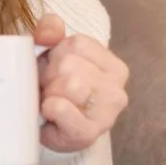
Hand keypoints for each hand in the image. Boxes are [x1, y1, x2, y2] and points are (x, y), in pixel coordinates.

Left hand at [33, 14, 128, 154]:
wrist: (54, 133)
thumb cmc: (56, 90)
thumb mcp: (54, 54)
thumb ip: (50, 31)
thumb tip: (48, 30)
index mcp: (113, 66)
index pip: (77, 43)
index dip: (56, 54)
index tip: (57, 71)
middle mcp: (117, 88)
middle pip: (70, 64)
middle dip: (50, 76)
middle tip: (51, 90)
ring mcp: (106, 113)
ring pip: (68, 84)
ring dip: (49, 93)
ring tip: (51, 101)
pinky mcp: (88, 133)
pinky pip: (61, 109)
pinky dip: (49, 108)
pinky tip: (50, 114)